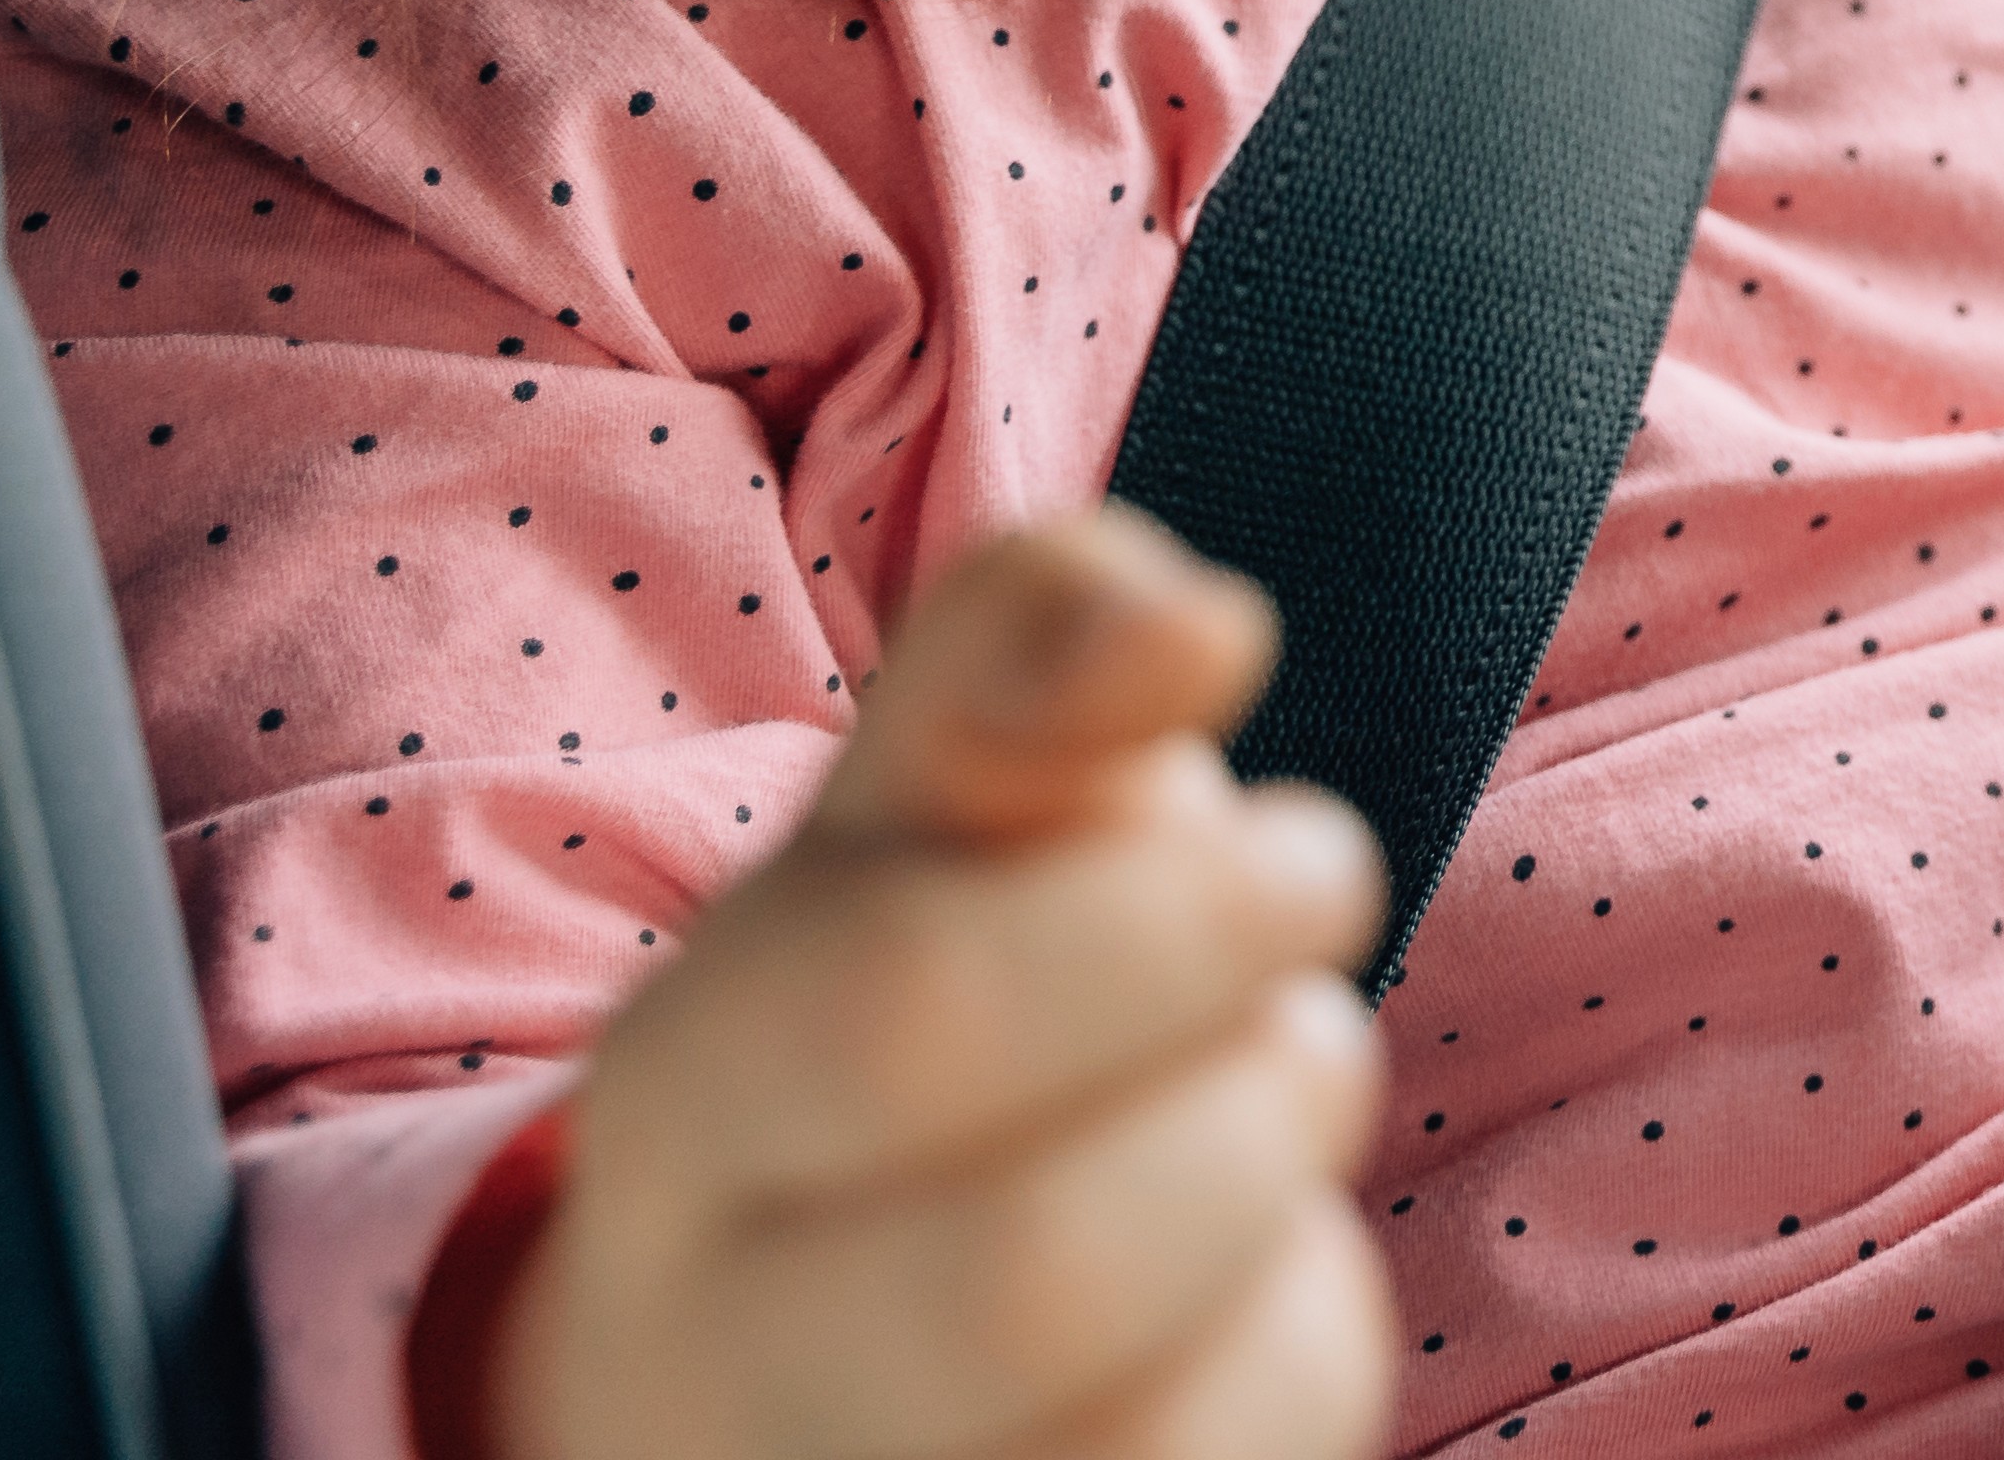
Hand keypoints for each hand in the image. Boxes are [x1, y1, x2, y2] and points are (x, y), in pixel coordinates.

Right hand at [493, 509, 1394, 1459]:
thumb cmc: (905, 999)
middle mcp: (718, 1344)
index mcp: (689, 1089)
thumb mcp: (936, 795)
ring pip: (1141, 1442)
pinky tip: (1241, 1298)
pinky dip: (1290, 1377)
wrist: (758, 1325)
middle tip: (1313, 1016)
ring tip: (1268, 1134)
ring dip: (1282, 1245)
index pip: (911, 1007)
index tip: (1308, 854)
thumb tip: (1199, 625)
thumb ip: (1040, 642)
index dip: (1179, 915)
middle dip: (1258, 1105)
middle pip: (1030, 1272)